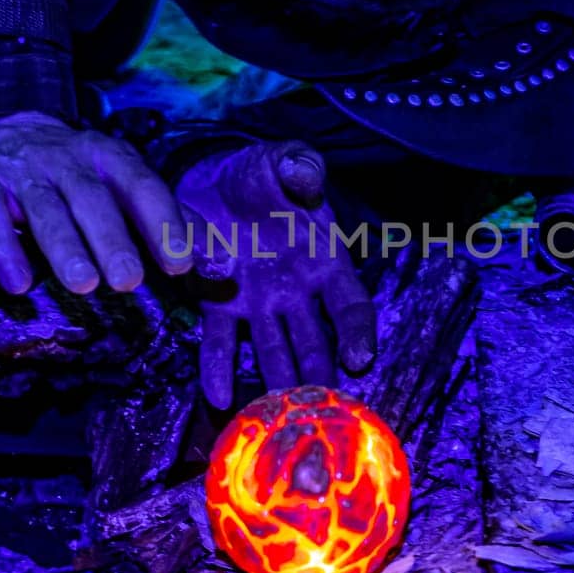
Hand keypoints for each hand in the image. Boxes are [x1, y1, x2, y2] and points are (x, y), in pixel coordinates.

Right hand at [0, 111, 193, 295]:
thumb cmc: (69, 172)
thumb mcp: (116, 183)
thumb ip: (163, 220)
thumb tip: (218, 262)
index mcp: (107, 156)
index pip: (141, 185)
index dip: (162, 223)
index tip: (181, 264)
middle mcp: (64, 159)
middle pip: (92, 198)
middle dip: (112, 239)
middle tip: (130, 281)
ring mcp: (20, 171)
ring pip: (45, 208)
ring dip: (64, 248)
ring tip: (84, 285)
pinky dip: (4, 250)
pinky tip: (19, 284)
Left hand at [178, 140, 376, 407]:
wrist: (214, 175)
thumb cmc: (263, 172)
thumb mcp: (284, 159)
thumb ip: (301, 166)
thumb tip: (308, 180)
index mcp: (323, 262)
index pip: (351, 305)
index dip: (358, 333)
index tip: (359, 360)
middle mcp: (296, 293)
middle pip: (313, 343)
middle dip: (316, 375)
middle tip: (316, 409)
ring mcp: (258, 304)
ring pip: (272, 351)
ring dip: (274, 382)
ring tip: (274, 412)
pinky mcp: (217, 304)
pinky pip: (220, 341)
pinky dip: (218, 368)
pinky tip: (218, 396)